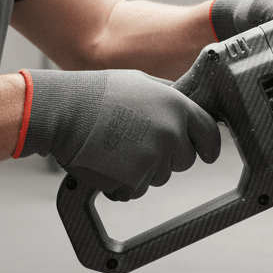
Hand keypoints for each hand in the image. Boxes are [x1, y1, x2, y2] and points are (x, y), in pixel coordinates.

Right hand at [19, 69, 220, 199]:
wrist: (63, 111)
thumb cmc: (97, 94)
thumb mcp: (142, 82)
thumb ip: (169, 95)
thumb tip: (185, 105)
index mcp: (177, 107)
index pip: (210, 134)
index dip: (208, 146)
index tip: (207, 154)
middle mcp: (171, 133)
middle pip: (185, 161)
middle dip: (169, 157)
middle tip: (140, 145)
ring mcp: (153, 158)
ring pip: (160, 177)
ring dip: (143, 170)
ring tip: (118, 149)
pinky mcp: (132, 180)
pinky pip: (136, 190)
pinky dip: (122, 184)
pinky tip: (107, 164)